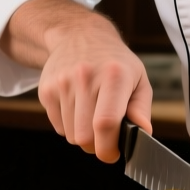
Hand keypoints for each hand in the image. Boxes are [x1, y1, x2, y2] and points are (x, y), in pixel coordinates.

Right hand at [2, 0, 152, 162]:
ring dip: (83, 135)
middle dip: (96, 145)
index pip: (105, 123)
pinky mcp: (46, 90)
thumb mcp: (138, 79)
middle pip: (84, 136)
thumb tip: (143, 133)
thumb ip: (141, 109)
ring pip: (71, 136)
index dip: (108, 147)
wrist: (79, 35)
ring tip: (91, 116)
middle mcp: (85, 77)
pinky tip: (78, 108)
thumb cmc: (114, 62)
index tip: (112, 153)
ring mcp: (62, 83)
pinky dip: (69, 126)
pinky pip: (58, 127)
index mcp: (114, 76)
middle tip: (105, 137)